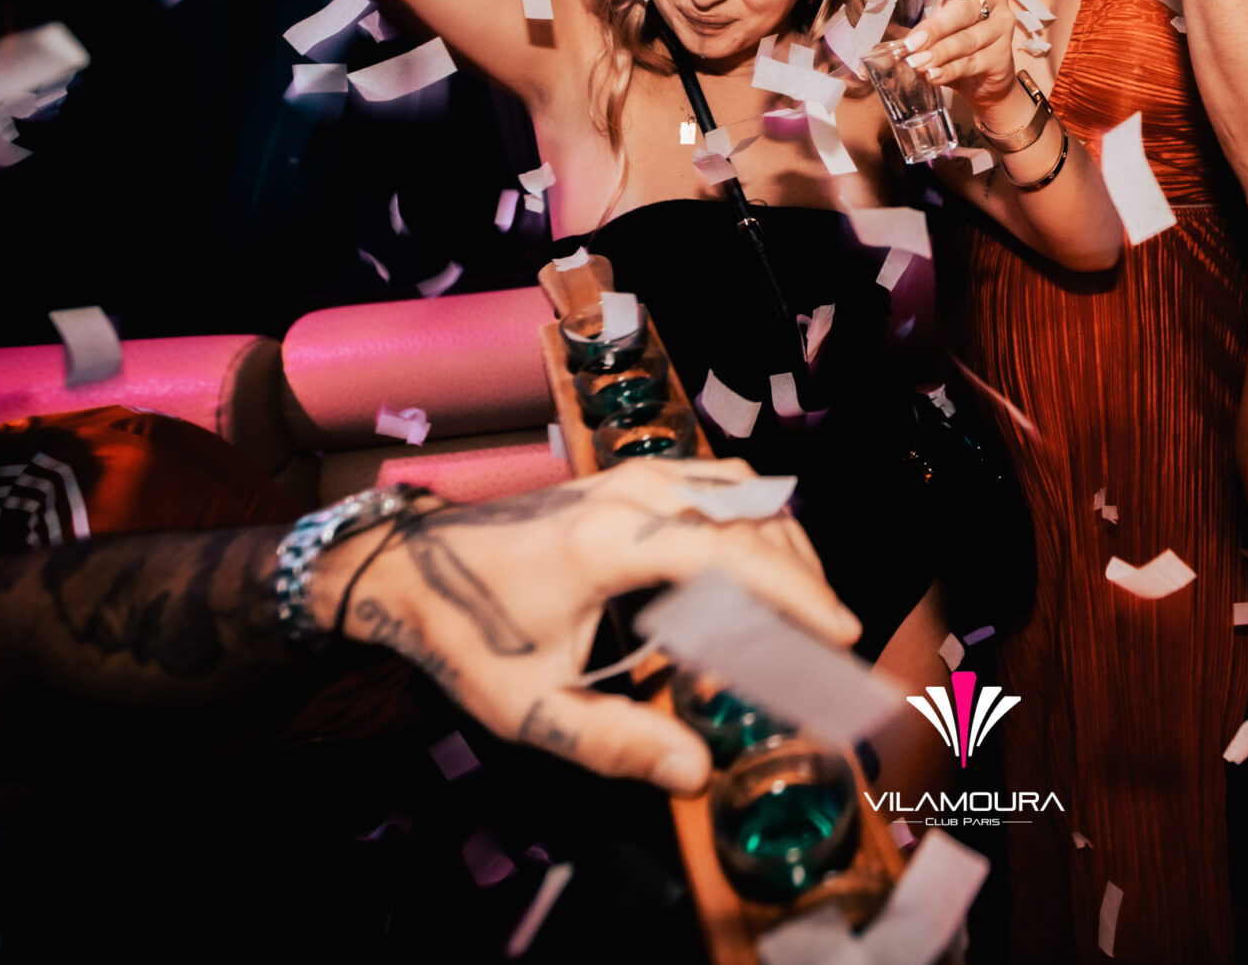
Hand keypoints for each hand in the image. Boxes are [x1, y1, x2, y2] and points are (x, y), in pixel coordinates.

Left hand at [312, 458, 858, 793]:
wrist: (406, 566)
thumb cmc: (465, 632)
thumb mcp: (529, 706)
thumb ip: (613, 742)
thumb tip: (696, 773)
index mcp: (612, 542)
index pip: (735, 554)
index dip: (798, 595)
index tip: (841, 634)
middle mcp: (632, 493)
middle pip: (754, 515)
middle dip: (803, 575)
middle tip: (826, 638)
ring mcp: (630, 475)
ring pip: (741, 489)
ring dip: (783, 542)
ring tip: (801, 606)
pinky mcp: (626, 477)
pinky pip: (716, 482)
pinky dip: (754, 520)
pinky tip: (756, 568)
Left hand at [901, 0, 1024, 111]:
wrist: (982, 79)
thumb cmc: (958, 42)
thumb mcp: (942, 24)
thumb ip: (929, 21)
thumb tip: (905, 38)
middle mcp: (996, 0)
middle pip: (965, 9)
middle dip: (936, 27)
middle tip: (912, 43)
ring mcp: (1003, 28)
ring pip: (967, 39)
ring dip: (939, 52)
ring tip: (917, 62)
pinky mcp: (1002, 57)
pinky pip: (971, 62)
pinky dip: (949, 70)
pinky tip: (933, 75)